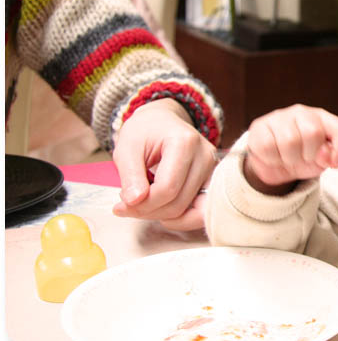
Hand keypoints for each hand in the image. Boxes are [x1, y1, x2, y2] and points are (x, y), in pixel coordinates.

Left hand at [111, 98, 216, 230]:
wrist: (162, 121)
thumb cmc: (144, 132)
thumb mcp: (126, 148)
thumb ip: (130, 175)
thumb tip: (134, 202)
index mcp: (185, 142)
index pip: (167, 188)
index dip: (143, 204)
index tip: (121, 205)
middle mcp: (205, 155)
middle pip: (179, 202)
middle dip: (150, 212)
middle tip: (127, 207)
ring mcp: (213, 168)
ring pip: (192, 211)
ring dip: (164, 217)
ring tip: (144, 207)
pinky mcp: (213, 180)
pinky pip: (202, 210)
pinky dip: (181, 218)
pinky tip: (162, 211)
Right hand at [243, 104, 337, 194]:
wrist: (273, 166)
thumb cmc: (301, 158)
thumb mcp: (320, 161)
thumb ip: (330, 157)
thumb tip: (327, 155)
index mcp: (322, 118)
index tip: (334, 164)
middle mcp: (302, 112)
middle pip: (313, 133)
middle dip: (309, 154)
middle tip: (302, 158)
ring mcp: (279, 117)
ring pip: (290, 141)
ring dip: (290, 159)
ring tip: (288, 158)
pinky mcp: (260, 127)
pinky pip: (269, 147)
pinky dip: (273, 159)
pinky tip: (274, 156)